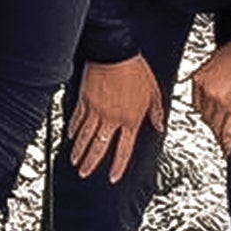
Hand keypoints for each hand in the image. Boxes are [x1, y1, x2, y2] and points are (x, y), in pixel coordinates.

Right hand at [69, 56, 165, 181]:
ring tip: (74, 161)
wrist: (114, 53)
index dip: (117, 166)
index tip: (112, 177)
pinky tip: (70, 135)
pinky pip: (77, 118)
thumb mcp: (154, 92)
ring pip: (85, 136)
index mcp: (130, 119)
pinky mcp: (85, 99)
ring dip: (79, 150)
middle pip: (99, 147)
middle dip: (91, 163)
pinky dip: (73, 128)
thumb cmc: (135, 69)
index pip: (124, 150)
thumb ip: (156, 112)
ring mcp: (96, 110)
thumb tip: (160, 125)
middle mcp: (112, 118)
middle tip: (84, 173)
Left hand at [186, 38, 230, 154]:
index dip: (205, 113)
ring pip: (216, 126)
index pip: (197, 104)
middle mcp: (207, 90)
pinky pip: (229, 132)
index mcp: (200, 78)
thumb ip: (213, 76)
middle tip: (219, 131)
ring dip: (220, 135)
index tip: (210, 118)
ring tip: (226, 142)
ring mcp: (221, 101)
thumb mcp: (219, 60)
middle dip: (213, 124)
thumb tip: (216, 86)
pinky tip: (229, 150)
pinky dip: (228, 143)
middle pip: (205, 117)